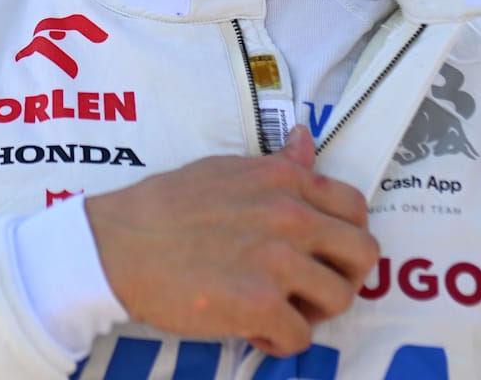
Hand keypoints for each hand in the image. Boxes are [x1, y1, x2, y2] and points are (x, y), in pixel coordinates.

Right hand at [86, 126, 377, 356]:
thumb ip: (276, 164)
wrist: (118, 246)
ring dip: (313, 312)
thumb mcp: (226, 169)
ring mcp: (277, 260)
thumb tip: (306, 140)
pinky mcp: (259, 304)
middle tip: (310, 287)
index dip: (347, 235)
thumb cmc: (165, 207)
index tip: (324, 252)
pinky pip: (301, 336)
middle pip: (363, 254)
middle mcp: (290, 215)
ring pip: (339, 299)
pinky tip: (255, 331)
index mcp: (284, 179)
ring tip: (280, 310)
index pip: (355, 207)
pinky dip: (280, 340)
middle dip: (343, 276)